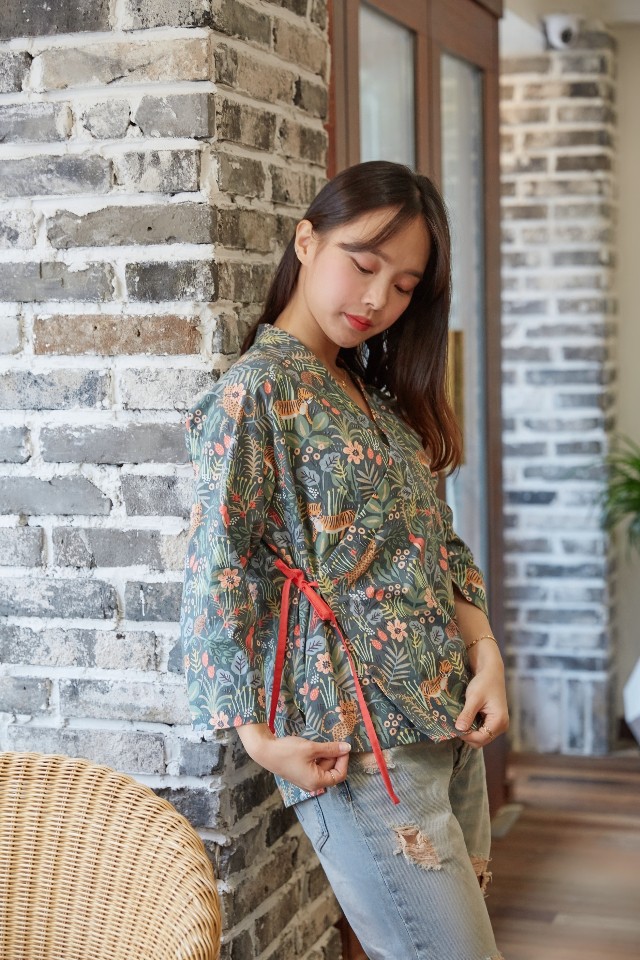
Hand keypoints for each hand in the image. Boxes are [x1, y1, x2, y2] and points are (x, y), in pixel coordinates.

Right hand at [236, 723, 350, 791]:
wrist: (265, 751)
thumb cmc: (287, 751)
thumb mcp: (311, 748)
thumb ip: (331, 749)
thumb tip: (347, 748)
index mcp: (316, 782)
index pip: (339, 775)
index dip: (343, 761)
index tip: (342, 747)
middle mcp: (312, 784)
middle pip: (331, 770)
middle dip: (332, 755)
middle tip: (329, 741)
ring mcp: (306, 779)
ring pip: (323, 766)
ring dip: (324, 754)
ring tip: (318, 743)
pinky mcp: (300, 773)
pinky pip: (314, 766)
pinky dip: (317, 756)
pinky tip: (312, 747)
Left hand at [455, 647, 508, 747]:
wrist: (491, 671)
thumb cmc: (484, 682)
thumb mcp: (474, 698)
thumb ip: (467, 714)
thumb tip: (459, 730)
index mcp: (499, 721)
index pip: (480, 738)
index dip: (466, 735)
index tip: (454, 728)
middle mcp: (501, 726)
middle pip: (481, 740)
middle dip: (467, 735)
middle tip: (455, 724)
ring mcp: (498, 724)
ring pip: (481, 736)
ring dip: (469, 731)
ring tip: (460, 720)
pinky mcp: (494, 721)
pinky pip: (482, 730)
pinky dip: (473, 727)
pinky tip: (466, 718)